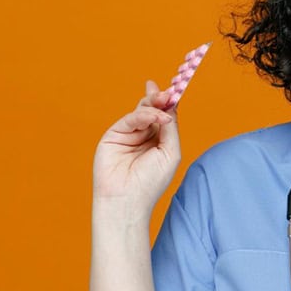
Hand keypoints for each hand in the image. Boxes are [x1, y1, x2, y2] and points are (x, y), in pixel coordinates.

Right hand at [92, 80, 180, 204]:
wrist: (127, 199)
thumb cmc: (151, 182)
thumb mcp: (171, 152)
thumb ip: (171, 128)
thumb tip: (170, 107)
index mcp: (158, 141)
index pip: (164, 116)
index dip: (169, 103)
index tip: (176, 90)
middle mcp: (143, 136)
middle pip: (152, 110)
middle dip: (160, 99)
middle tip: (167, 92)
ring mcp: (128, 135)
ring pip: (141, 112)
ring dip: (153, 106)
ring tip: (163, 106)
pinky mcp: (113, 135)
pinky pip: (130, 119)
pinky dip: (143, 115)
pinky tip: (156, 117)